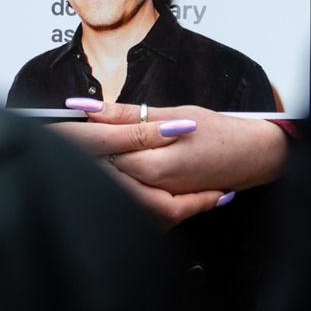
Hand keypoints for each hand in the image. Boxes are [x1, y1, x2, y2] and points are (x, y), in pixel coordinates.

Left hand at [54, 98, 289, 195]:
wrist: (252, 157)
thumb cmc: (218, 132)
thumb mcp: (173, 113)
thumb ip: (127, 115)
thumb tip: (90, 108)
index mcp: (153, 159)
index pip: (102, 149)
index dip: (77, 137)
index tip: (58, 123)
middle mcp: (152, 183)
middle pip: (103, 170)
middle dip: (81, 155)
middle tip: (60, 136)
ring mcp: (158, 196)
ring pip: (115, 185)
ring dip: (97, 170)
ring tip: (81, 155)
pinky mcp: (164, 202)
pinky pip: (132, 195)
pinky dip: (117, 183)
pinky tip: (109, 171)